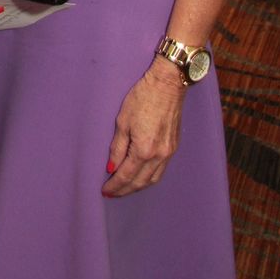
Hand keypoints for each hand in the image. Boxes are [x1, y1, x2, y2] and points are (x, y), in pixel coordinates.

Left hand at [102, 59, 185, 197]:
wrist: (167, 85)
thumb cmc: (142, 98)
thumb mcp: (122, 121)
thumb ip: (117, 147)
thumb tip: (111, 167)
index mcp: (144, 150)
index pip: (126, 175)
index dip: (115, 185)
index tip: (105, 191)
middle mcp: (159, 155)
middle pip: (140, 182)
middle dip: (125, 190)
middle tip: (112, 193)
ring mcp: (169, 153)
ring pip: (153, 179)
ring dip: (138, 186)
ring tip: (125, 188)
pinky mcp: (174, 147)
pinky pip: (161, 170)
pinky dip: (150, 177)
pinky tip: (141, 176)